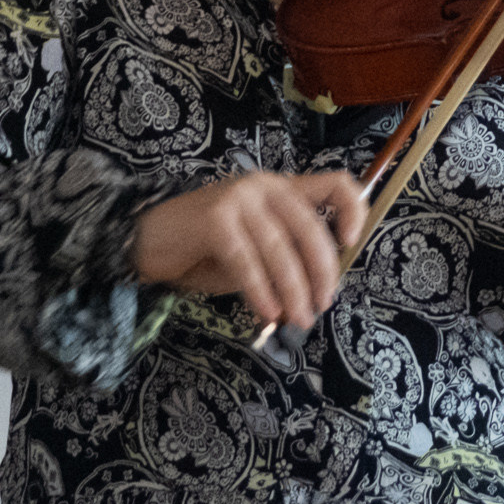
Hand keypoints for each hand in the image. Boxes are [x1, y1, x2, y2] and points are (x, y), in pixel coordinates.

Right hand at [133, 170, 367, 330]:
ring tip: (298, 320)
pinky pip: (248, 261)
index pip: (335, 184)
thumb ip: (288, 257)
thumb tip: (321, 289)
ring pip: (280, 249)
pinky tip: (267, 313)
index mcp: (282, 188)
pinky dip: (261, 290)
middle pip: (310, 227)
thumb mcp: (258, 251)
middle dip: (322, 272)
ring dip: (293, 290)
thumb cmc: (207, 250)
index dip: (353, 210)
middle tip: (321, 305)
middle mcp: (264, 186)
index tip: (351, 244)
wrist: (149, 241)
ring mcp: (238, 198)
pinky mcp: (215, 219)